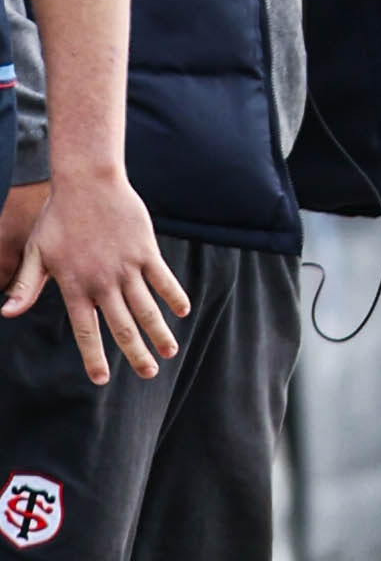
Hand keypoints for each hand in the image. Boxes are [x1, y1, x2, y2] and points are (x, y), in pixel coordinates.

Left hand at [2, 170, 190, 383]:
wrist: (87, 182)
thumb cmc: (58, 218)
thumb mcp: (36, 252)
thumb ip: (25, 286)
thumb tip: (5, 313)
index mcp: (75, 286)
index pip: (86, 330)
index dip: (93, 357)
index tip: (101, 379)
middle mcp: (103, 282)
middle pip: (123, 326)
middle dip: (136, 354)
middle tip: (148, 375)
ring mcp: (127, 267)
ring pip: (146, 308)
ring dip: (159, 333)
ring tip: (170, 353)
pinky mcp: (145, 251)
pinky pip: (163, 279)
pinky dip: (174, 296)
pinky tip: (182, 312)